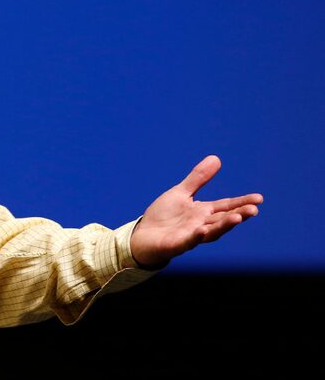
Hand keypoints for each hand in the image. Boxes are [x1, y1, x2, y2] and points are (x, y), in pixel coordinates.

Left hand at [129, 155, 262, 268]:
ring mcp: (190, 236)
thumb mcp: (181, 193)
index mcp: (203, 212)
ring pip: (211, 232)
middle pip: (222, 219)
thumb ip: (198, 178)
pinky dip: (195, 237)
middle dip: (238, 214)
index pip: (226, 206)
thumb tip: (216, 158)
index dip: (242, 202)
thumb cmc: (164, 216)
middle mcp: (201, 224)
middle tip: (253, 209)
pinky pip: (187, 241)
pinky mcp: (176, 245)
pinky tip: (201, 230)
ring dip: (224, 226)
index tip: (259, 198)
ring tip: (237, 218)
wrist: (143, 236)